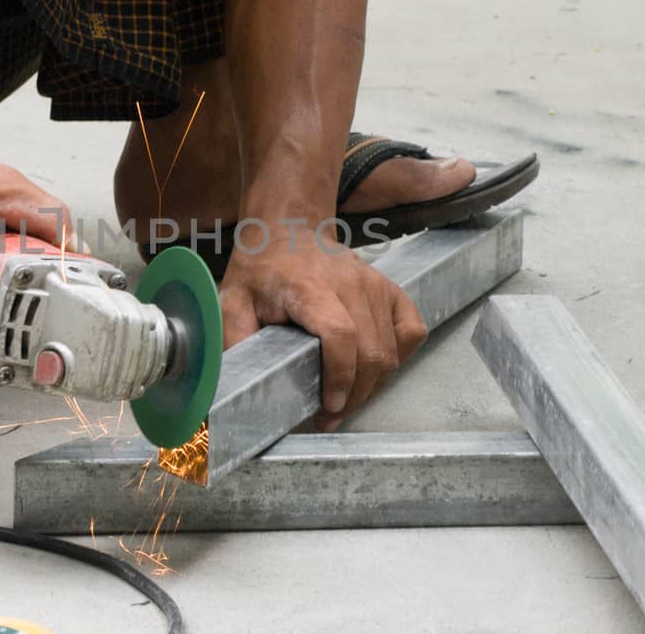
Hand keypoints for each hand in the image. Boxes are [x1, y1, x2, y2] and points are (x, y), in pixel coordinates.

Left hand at [218, 225, 427, 430]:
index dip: (340, 376)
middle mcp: (349, 284)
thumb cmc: (262, 269)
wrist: (289, 228)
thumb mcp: (233, 300)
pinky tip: (376, 369)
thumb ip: (234, 340)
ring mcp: (375, 285)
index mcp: (309, 287)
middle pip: (370, 350)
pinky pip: (411, 329)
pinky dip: (401, 356)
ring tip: (347, 400)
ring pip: (391, 349)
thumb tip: (235, 382)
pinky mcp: (390, 289)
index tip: (328, 406)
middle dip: (355, 394)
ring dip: (373, 384)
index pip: (340, 334)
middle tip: (330, 416)